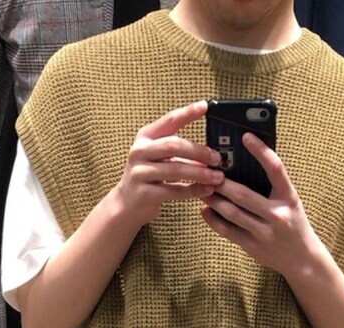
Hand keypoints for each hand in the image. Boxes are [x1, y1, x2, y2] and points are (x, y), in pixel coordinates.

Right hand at [114, 101, 224, 227]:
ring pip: (175, 169)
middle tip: (217, 158)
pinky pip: (174, 190)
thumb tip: (210, 153)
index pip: (169, 121)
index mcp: (145, 137)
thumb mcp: (158, 158)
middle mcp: (140, 151)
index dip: (187, 113)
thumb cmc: (148, 178)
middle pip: (174, 145)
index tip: (205, 106)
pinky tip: (206, 190)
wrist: (126, 205)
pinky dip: (193, 190)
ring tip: (217, 177)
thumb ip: (179, 152)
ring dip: (200, 173)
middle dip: (199, 151)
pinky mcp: (145, 193)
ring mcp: (140, 172)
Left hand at [200, 133, 320, 276]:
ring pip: (232, 213)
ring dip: (213, 199)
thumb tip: (244, 165)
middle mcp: (278, 216)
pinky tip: (205, 210)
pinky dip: (213, 219)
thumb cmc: (293, 224)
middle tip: (207, 171)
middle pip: (243, 195)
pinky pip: (228, 231)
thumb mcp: (290, 202)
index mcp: (289, 198)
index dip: (261, 151)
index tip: (246, 137)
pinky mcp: (253, 247)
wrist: (302, 260)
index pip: (276, 169)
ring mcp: (264, 234)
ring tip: (202, 189)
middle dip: (221, 182)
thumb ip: (272, 186)